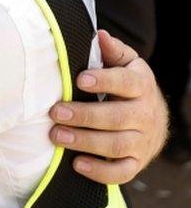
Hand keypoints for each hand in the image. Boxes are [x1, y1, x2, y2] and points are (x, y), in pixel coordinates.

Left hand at [49, 30, 166, 183]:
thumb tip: (99, 35)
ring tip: (56, 135)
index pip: (128, 83)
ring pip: (117, 145)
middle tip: (56, 112)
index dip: (106, 81)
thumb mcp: (124, 64)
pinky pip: (122, 172)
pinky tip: (77, 164)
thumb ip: (112, 51)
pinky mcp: (137, 163)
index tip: (80, 80)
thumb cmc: (126, 87)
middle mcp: (146, 115)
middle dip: (85, 116)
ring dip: (85, 141)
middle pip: (118, 117)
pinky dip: (100, 172)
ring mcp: (143, 141)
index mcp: (142, 86)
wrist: (151, 119)